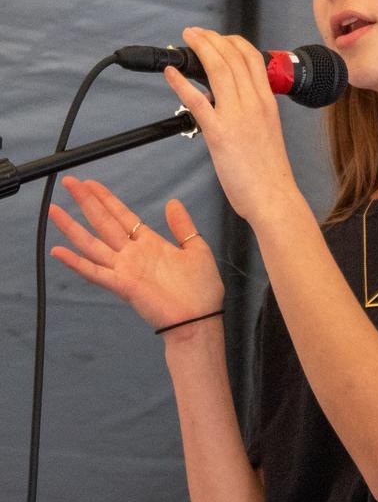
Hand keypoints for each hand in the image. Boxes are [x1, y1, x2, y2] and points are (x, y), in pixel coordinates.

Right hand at [49, 176, 223, 330]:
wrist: (200, 319)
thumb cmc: (201, 289)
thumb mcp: (196, 249)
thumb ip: (183, 226)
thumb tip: (173, 202)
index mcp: (149, 244)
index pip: (122, 215)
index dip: (106, 199)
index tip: (90, 183)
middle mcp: (132, 254)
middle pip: (103, 222)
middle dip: (86, 201)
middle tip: (68, 182)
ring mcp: (125, 269)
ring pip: (92, 243)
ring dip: (72, 227)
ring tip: (53, 210)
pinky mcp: (123, 286)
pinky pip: (95, 272)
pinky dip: (76, 263)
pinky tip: (58, 251)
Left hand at [164, 29, 300, 226]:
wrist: (274, 197)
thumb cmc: (269, 172)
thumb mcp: (269, 131)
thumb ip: (253, 113)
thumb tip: (232, 105)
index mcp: (268, 102)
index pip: (252, 58)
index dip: (233, 41)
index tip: (218, 37)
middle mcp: (254, 104)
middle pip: (232, 57)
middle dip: (211, 39)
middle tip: (195, 33)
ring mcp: (237, 116)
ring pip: (217, 70)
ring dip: (199, 49)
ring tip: (186, 40)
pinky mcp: (219, 133)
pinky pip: (197, 100)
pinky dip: (181, 82)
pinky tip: (171, 74)